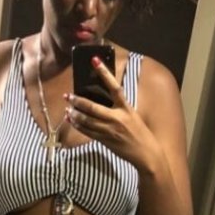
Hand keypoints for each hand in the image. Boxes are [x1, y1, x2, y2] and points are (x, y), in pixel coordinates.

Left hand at [64, 56, 158, 170]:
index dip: (104, 73)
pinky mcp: (105, 140)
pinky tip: (71, 120)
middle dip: (77, 100)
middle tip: (67, 96)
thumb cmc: (140, 134)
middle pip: (92, 107)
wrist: (146, 154)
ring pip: (87, 120)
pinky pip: (87, 131)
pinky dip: (78, 125)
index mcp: (126, 108)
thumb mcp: (133, 116)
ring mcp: (109, 130)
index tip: (95, 60)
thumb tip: (103, 100)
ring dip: (75, 114)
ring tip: (67, 109)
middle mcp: (117, 118)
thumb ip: (119, 108)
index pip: (114, 87)